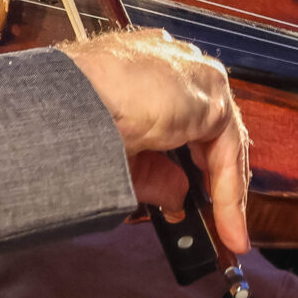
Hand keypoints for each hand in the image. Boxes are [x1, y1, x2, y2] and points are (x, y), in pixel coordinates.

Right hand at [0, 226, 297, 297]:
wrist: (65, 259)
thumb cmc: (103, 247)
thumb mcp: (151, 230)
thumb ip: (184, 236)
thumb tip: (208, 250)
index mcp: (209, 225)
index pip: (257, 245)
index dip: (292, 269)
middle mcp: (212, 241)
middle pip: (277, 270)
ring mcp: (200, 269)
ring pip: (268, 292)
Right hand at [59, 28, 250, 255]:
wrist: (68, 103)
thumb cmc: (74, 119)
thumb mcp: (120, 158)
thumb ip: (155, 176)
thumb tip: (177, 199)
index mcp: (146, 67)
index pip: (183, 111)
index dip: (192, 155)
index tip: (194, 190)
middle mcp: (174, 65)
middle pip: (211, 125)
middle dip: (216, 173)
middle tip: (218, 214)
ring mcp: (194, 76)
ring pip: (223, 139)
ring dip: (227, 189)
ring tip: (229, 232)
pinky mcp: (210, 96)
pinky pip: (228, 151)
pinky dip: (229, 192)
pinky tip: (227, 224)